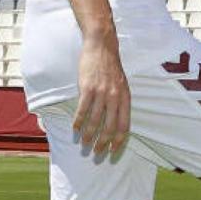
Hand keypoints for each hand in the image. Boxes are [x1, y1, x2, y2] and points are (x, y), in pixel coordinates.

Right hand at [73, 30, 130, 155]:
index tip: (113, 151)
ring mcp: (101, 93)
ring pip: (95, 121)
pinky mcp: (88, 88)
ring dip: (88, 135)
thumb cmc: (111, 67)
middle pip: (109, 127)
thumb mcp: (122, 84)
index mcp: (126, 97)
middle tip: (97, 152)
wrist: (102, 47)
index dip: (118, 141)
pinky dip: (78, 122)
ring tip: (84, 143)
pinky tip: (74, 129)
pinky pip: (82, 110)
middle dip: (103, 143)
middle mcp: (115, 97)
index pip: (124, 125)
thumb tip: (117, 121)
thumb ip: (120, 101)